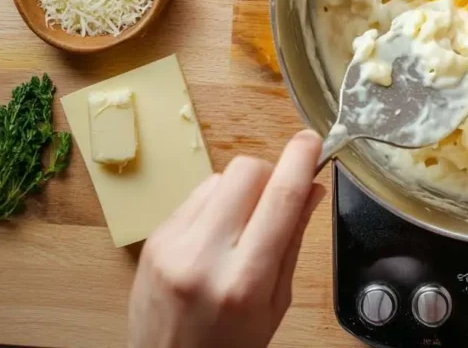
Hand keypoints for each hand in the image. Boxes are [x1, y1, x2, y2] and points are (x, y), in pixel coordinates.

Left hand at [127, 130, 324, 347]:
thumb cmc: (231, 345)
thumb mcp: (276, 303)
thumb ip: (292, 242)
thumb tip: (312, 188)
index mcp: (245, 280)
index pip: (280, 198)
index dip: (300, 160)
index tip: (312, 140)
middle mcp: (204, 257)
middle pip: (246, 172)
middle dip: (269, 175)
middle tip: (276, 201)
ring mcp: (172, 245)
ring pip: (219, 178)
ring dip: (240, 191)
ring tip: (241, 228)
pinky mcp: (154, 239)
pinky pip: (195, 197)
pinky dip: (215, 206)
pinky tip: (216, 237)